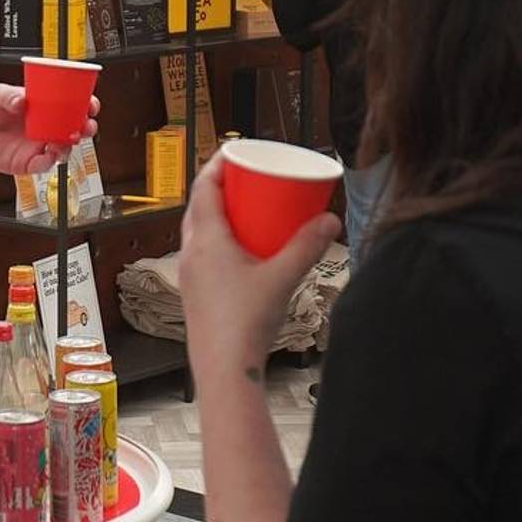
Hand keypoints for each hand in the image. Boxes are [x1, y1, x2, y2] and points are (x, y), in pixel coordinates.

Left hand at [0, 83, 100, 174]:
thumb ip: (9, 96)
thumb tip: (22, 100)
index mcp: (41, 106)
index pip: (70, 106)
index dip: (84, 105)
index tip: (90, 104)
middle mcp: (41, 126)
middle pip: (72, 129)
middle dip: (84, 128)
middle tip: (86, 125)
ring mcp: (34, 144)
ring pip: (62, 148)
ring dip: (69, 145)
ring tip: (65, 139)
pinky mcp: (24, 162)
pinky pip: (42, 164)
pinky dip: (49, 161)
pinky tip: (49, 154)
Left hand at [178, 155, 340, 370]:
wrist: (223, 370)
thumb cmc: (245, 325)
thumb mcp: (283, 278)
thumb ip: (308, 247)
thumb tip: (331, 221)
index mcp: (205, 240)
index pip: (203, 187)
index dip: (217, 164)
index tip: (236, 151)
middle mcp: (191, 253)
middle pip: (201, 206)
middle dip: (223, 188)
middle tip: (249, 179)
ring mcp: (190, 274)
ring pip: (200, 231)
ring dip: (221, 215)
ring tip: (251, 212)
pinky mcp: (196, 293)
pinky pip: (204, 253)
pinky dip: (221, 240)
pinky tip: (246, 251)